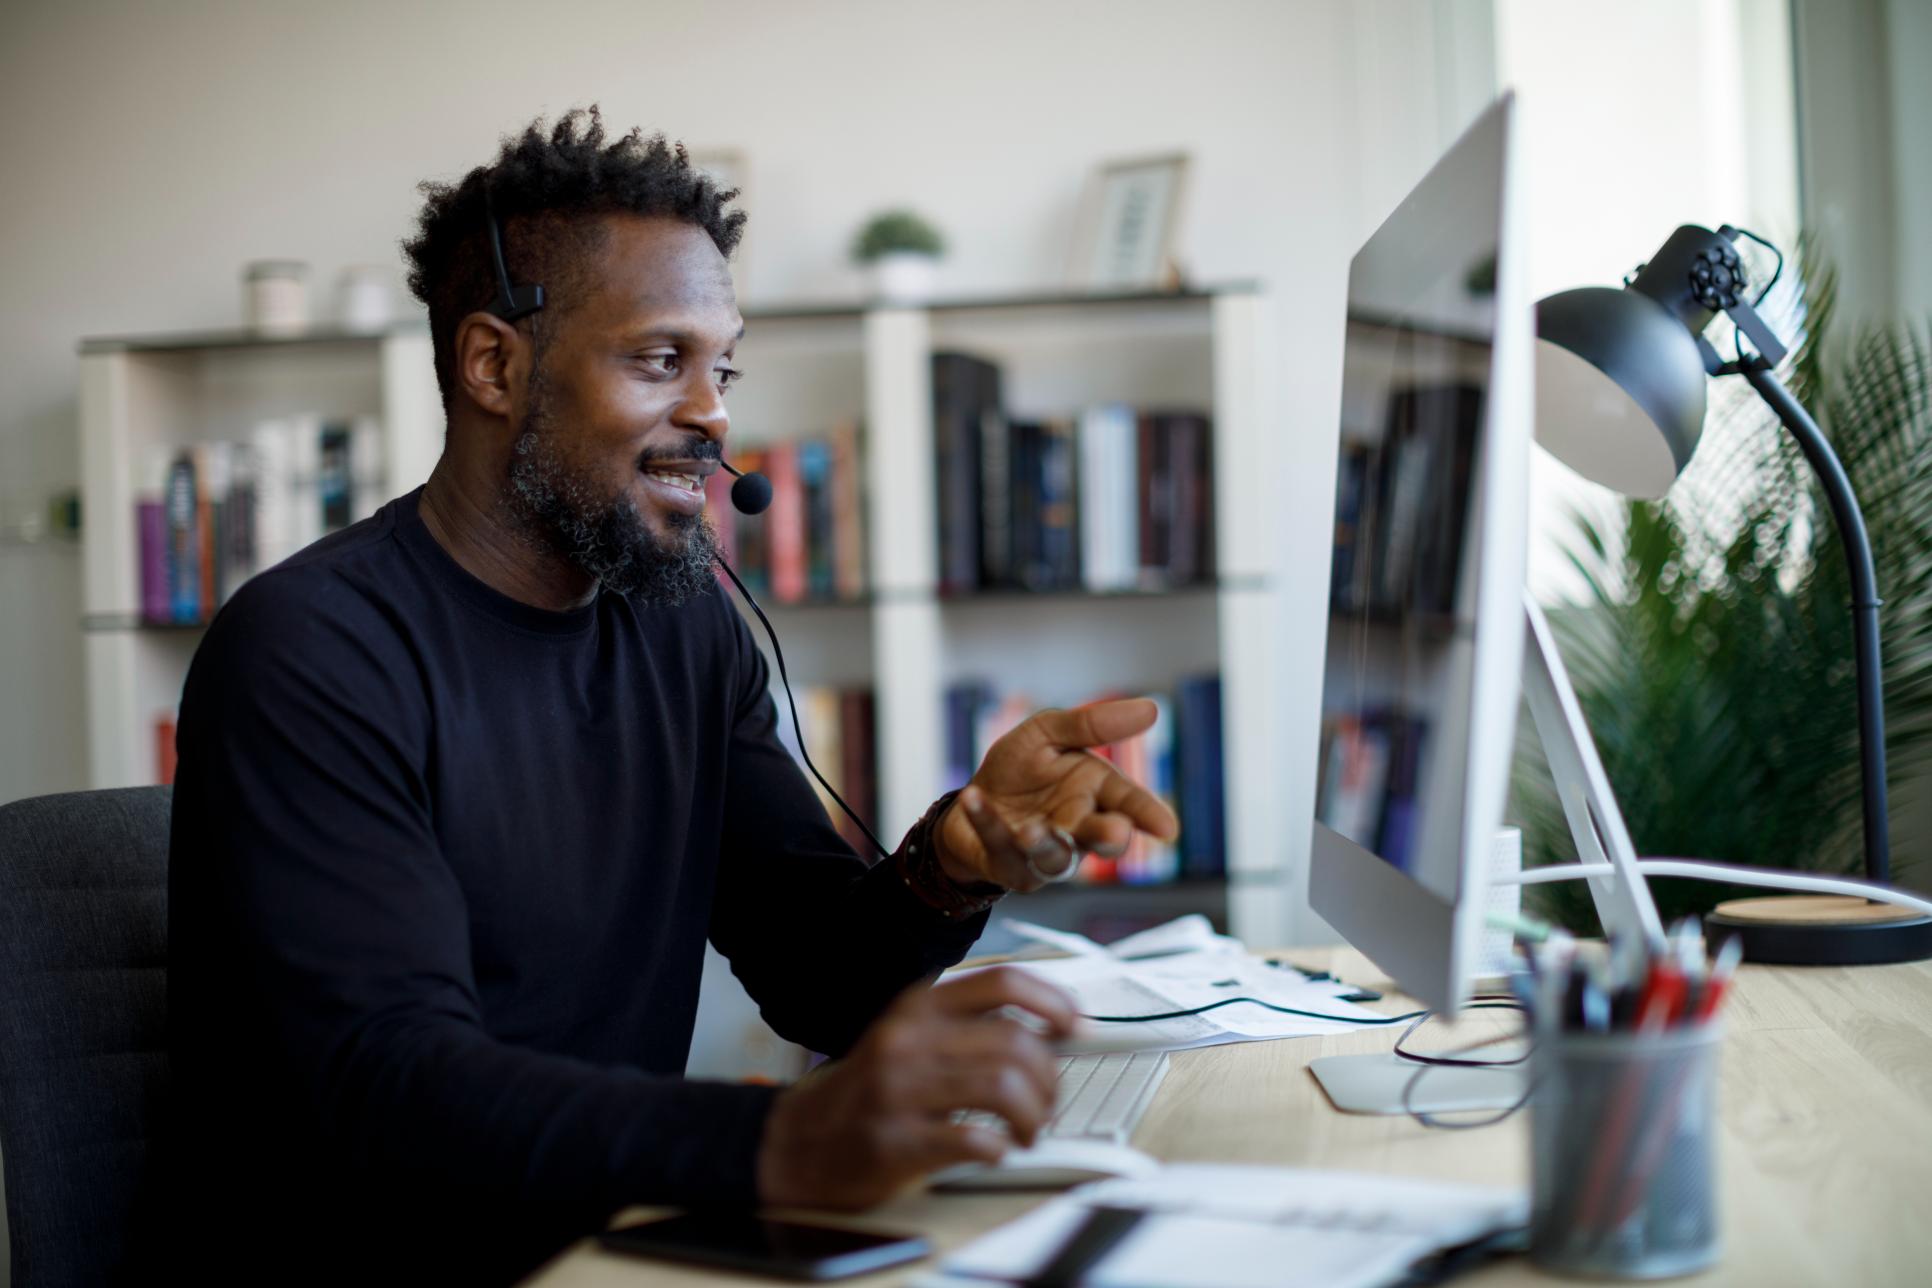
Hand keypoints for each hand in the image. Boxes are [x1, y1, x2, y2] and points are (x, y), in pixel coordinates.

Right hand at [755, 967, 1077, 1209]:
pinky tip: (993, 1150)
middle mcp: (908, 1039)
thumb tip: (1053, 1032)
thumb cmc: (871, 1090)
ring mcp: (899, 1090)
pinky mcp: (896, 1140)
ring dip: (1033, 1117)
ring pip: (1003, 1087)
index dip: (1053, 1002)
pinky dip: (998, 1148)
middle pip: (1015, 1041)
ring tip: (1027, 1132)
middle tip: (1048, 1103)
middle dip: (1049, 1080)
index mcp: (919, 1006)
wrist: (801, 1140)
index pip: (1003, 983)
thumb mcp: (911, 1036)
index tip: (1077, 1028)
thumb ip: (969, 1027)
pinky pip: (973, 1139)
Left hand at [935, 698, 1180, 891]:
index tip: (1166, 829)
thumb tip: (1150, 708)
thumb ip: (1092, 725)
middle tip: (1115, 833)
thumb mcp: (1048, 734)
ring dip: (1044, 841)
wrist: (971, 801)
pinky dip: (986, 822)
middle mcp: (1077, 828)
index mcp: (1095, 794)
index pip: (1128, 803)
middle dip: (1109, 837)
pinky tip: (975, 798)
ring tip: (1031, 828)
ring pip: (1055, 856)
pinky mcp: (1010, 865)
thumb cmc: (1020, 771)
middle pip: (1102, 838)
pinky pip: (1000, 846)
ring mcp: (1045, 853)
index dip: (1147, 814)